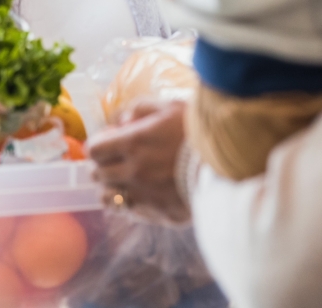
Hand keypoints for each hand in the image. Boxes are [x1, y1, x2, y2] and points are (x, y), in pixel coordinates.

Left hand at [87, 99, 189, 223]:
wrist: (228, 164)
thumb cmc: (197, 131)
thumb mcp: (169, 106)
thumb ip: (140, 108)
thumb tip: (122, 120)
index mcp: (133, 143)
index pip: (94, 150)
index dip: (98, 144)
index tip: (109, 141)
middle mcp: (133, 172)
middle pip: (97, 174)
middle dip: (102, 164)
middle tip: (116, 159)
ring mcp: (143, 196)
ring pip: (106, 197)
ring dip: (110, 187)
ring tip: (124, 180)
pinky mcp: (157, 214)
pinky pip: (129, 212)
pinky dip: (128, 202)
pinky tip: (141, 193)